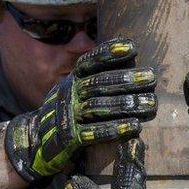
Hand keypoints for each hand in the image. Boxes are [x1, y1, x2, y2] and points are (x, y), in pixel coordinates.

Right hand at [5, 38, 156, 184]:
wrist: (37, 140)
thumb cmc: (68, 110)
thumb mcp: (75, 88)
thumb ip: (96, 76)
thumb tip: (128, 56)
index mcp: (72, 79)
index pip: (90, 62)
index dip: (109, 53)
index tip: (132, 47)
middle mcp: (68, 93)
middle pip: (98, 83)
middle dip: (126, 80)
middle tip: (151, 77)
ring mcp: (68, 115)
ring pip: (98, 107)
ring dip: (125, 104)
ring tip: (150, 104)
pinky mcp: (70, 138)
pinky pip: (93, 133)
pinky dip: (114, 129)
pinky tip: (134, 127)